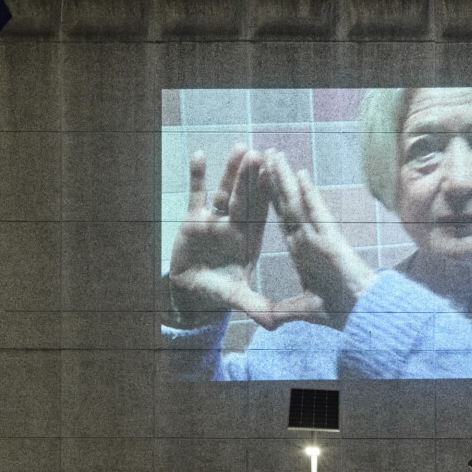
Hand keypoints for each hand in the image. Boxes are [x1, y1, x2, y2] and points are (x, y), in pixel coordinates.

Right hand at [168, 147, 320, 329]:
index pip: (262, 214)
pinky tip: (199, 154)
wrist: (193, 291)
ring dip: (231, 170)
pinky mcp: (193, 218)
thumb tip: (273, 324)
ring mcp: (215, 220)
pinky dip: (198, 175)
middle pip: (246, 197)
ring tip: (241, 148)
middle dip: (253, 177)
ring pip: (225, 191)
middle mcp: (235, 226)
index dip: (269, 196)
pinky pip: (196, 193)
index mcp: (249, 240)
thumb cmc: (219, 290)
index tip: (278, 176)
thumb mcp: (237, 298)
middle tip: (262, 153)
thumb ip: (254, 306)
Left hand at [263, 152, 377, 328]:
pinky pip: (317, 212)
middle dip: (276, 180)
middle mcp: (308, 239)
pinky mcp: (331, 239)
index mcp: (301, 252)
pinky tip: (301, 174)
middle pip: (287, 204)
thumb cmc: (338, 310)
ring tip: (275, 155)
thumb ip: (284, 311)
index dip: (271, 200)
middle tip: (266, 154)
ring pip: (299, 202)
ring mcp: (319, 237)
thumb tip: (268, 320)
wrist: (360, 313)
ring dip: (287, 178)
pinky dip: (310, 193)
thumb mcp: (303, 310)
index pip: (283, 220)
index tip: (260, 181)